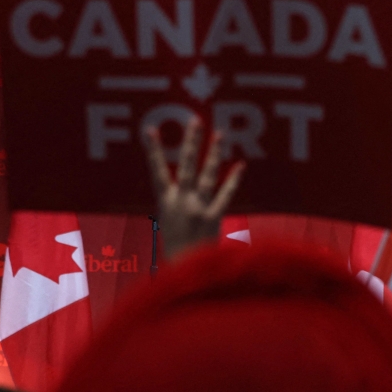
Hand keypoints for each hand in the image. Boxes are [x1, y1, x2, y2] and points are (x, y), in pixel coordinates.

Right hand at [144, 117, 244, 258]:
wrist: (185, 271)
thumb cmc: (177, 251)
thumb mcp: (169, 225)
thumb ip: (175, 206)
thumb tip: (181, 190)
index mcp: (165, 203)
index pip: (157, 171)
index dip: (155, 150)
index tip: (151, 129)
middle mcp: (180, 202)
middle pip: (186, 165)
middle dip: (191, 142)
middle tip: (196, 119)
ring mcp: (197, 208)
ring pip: (206, 175)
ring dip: (214, 154)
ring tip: (220, 134)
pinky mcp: (213, 217)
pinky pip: (225, 195)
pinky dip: (233, 180)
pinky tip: (241, 165)